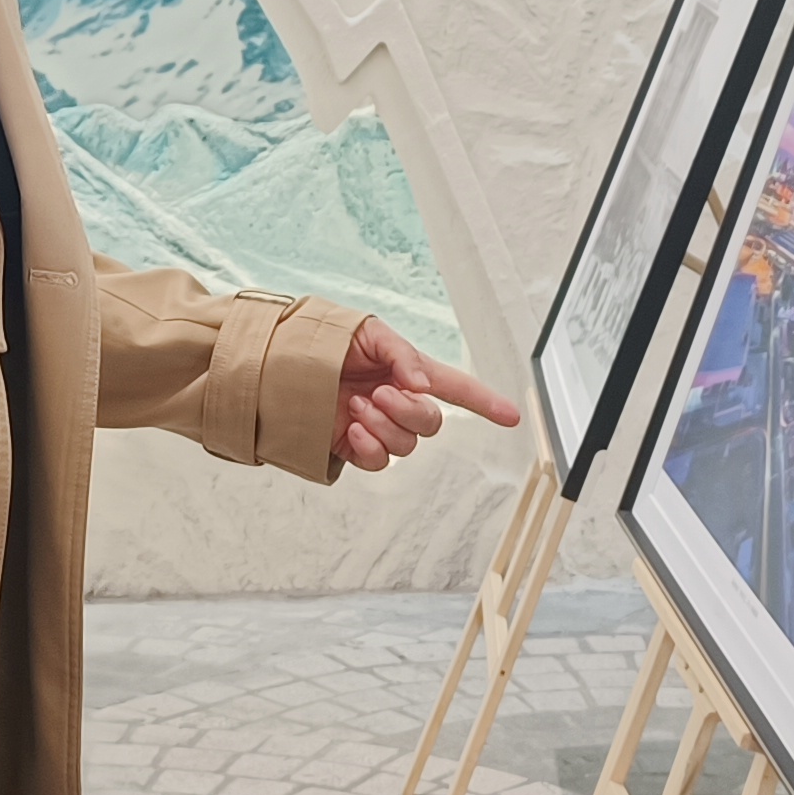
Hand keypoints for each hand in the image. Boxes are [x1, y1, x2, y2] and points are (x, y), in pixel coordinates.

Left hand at [333, 317, 522, 472]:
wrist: (282, 367)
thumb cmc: (325, 343)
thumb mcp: (369, 333)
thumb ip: (403, 355)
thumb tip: (420, 386)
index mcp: (409, 373)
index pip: (457, 388)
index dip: (486, 402)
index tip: (511, 415)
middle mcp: (399, 403)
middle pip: (431, 423)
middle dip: (408, 411)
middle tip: (378, 393)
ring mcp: (379, 427)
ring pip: (406, 444)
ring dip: (383, 425)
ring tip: (355, 405)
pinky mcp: (355, 448)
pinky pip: (379, 461)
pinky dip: (369, 446)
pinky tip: (352, 428)